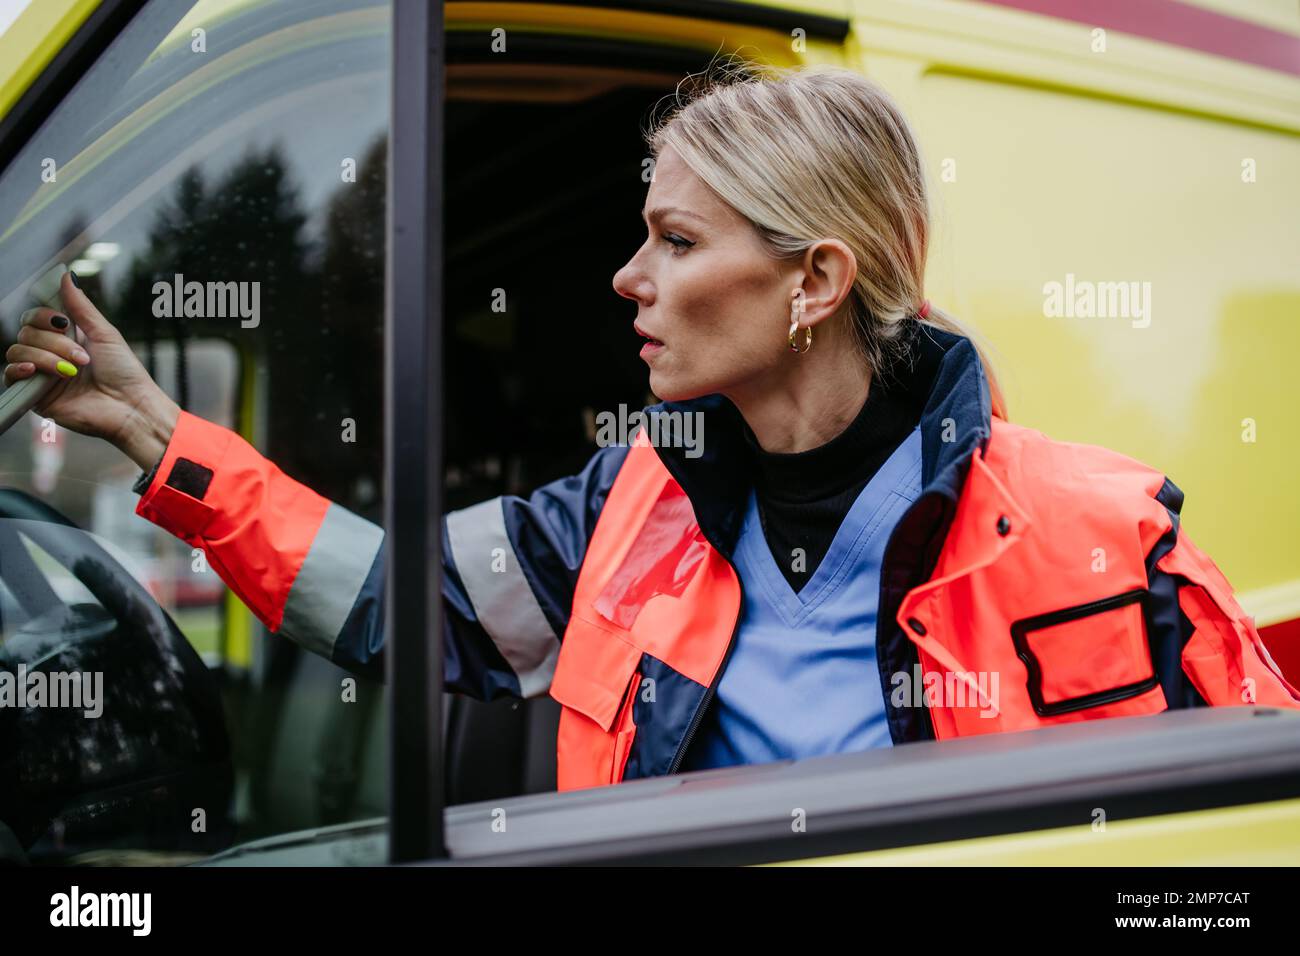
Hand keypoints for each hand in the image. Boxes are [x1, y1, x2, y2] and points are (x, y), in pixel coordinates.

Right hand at [4, 271, 178, 469]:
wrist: (130, 407)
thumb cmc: (124, 372)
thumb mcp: (104, 333)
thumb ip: (81, 306)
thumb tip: (65, 275)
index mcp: (64, 338)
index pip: (34, 317)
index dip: (44, 316)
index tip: (64, 322)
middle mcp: (49, 354)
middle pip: (26, 332)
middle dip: (54, 342)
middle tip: (82, 357)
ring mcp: (40, 375)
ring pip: (18, 351)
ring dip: (46, 357)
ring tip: (73, 370)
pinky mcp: (35, 396)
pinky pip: (10, 376)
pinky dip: (19, 369)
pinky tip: (34, 370)